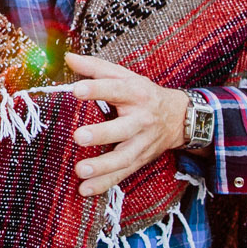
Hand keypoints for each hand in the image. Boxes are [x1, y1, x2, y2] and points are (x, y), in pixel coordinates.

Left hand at [65, 52, 188, 196]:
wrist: (179, 118)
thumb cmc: (143, 94)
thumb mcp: (124, 75)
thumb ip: (95, 67)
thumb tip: (67, 57)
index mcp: (136, 93)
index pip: (115, 89)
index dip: (97, 89)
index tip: (77, 90)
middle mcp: (141, 120)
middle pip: (123, 128)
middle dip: (102, 134)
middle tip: (79, 136)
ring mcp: (141, 143)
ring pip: (124, 158)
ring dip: (102, 167)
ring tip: (80, 171)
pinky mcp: (139, 161)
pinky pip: (122, 175)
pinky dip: (104, 184)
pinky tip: (84, 190)